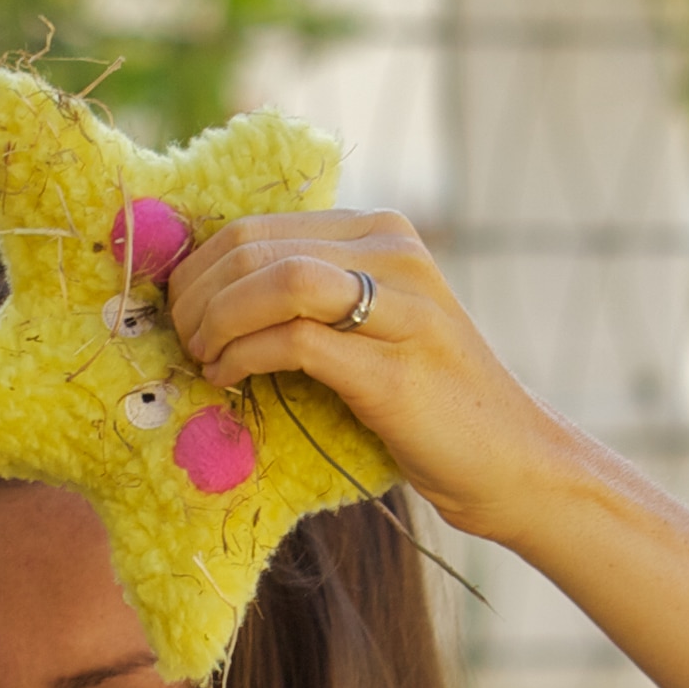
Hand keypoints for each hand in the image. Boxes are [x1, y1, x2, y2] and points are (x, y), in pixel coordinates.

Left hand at [161, 209, 601, 548]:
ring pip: (276, 281)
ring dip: (218, 320)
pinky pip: (295, 341)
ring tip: (204, 357)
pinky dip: (245, 357)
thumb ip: (313, 296)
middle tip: (184, 340)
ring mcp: (400, 308)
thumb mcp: (370, 326)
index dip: (200, 266)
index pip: (260, 226)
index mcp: (382, 232)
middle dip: (199, 294)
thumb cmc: (428, 402)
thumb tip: (213, 294)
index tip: (179, 310)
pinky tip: (229, 378)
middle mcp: (394, 254)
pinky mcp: (393, 370)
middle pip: (257, 247)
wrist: (508, 460)